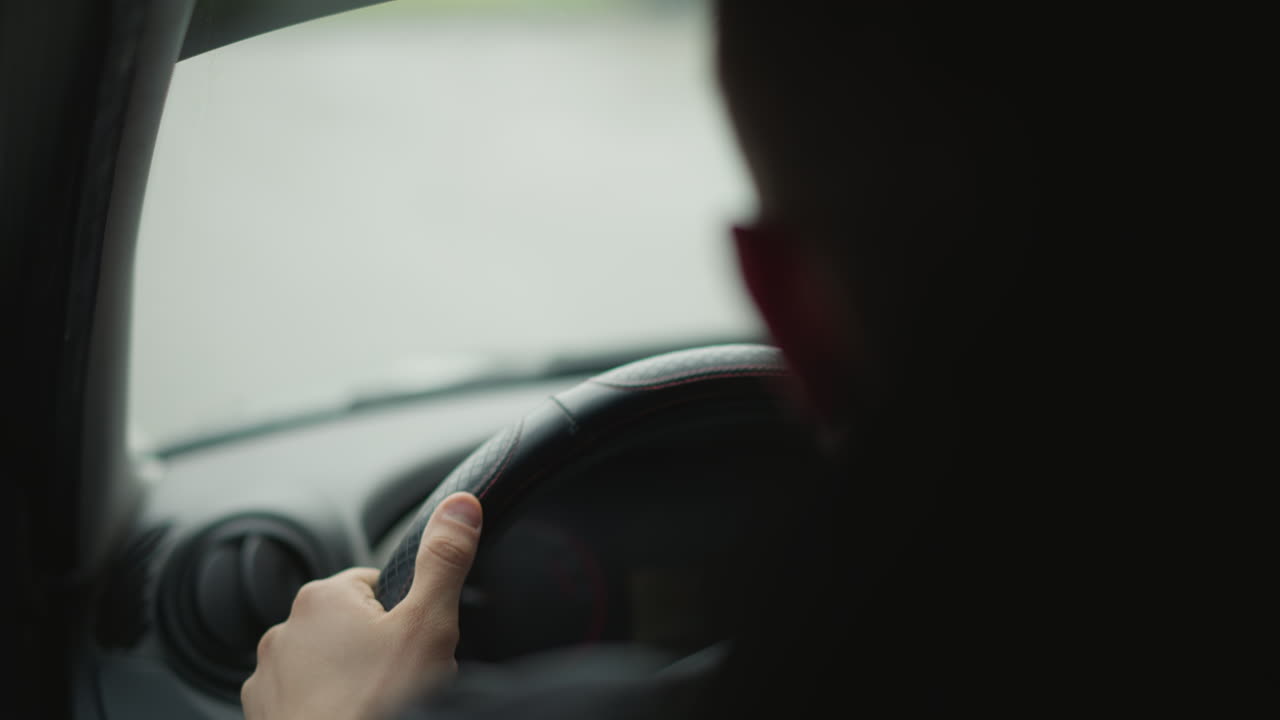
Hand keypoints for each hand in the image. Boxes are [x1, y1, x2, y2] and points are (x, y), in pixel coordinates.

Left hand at [241, 492, 482, 719]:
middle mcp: (285, 629)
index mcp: (323, 596)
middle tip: (401, 678)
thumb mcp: (428, 625)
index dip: (404, 614)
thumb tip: (461, 504)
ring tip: (375, 702)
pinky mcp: (262, 715)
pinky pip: (300, 699)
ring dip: (346, 678)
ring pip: (323, 664)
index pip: (374, 586)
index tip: (414, 644)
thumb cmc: (378, 704)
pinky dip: (323, 707)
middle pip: (349, 626)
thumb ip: (445, 561)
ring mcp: (268, 676)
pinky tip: (351, 715)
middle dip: (375, 647)